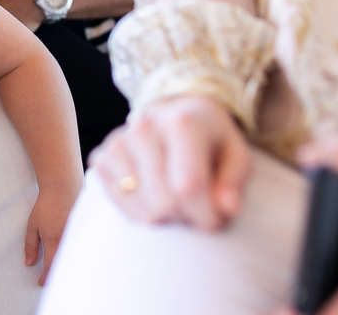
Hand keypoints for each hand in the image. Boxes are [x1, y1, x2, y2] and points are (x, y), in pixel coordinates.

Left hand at [26, 185, 76, 285]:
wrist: (63, 188)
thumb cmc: (46, 205)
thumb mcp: (33, 225)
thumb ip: (31, 245)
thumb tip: (28, 263)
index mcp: (53, 240)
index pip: (50, 266)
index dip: (45, 277)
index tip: (40, 282)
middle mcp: (67, 240)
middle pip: (64, 266)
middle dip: (58, 276)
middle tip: (51, 281)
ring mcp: (78, 236)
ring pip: (74, 259)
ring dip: (68, 268)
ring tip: (61, 274)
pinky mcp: (85, 231)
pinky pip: (81, 249)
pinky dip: (76, 258)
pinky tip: (73, 261)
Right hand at [89, 95, 251, 229]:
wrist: (174, 116)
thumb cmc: (210, 141)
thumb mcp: (236, 155)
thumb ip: (233, 182)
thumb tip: (225, 210)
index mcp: (181, 124)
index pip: (188, 186)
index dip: (206, 215)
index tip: (218, 220)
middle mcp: (144, 128)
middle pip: (164, 201)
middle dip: (187, 217)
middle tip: (197, 207)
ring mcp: (118, 142)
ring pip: (144, 209)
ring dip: (166, 217)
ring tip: (177, 201)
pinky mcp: (101, 157)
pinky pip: (122, 205)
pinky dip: (142, 212)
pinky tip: (154, 197)